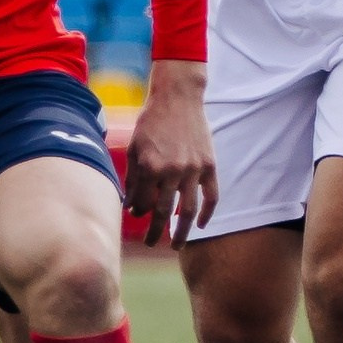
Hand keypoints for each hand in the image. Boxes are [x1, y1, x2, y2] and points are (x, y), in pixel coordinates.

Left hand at [123, 60, 217, 246]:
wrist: (177, 97)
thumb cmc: (151, 122)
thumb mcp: (134, 148)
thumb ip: (133, 178)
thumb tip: (131, 207)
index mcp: (150, 167)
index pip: (142, 203)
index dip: (138, 213)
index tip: (137, 217)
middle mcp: (172, 171)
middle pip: (163, 213)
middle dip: (155, 232)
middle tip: (151, 244)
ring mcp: (193, 169)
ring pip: (188, 211)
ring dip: (181, 232)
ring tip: (176, 245)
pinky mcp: (209, 165)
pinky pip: (211, 196)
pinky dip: (207, 214)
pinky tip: (202, 226)